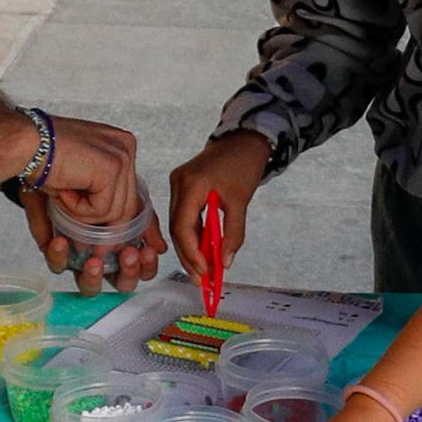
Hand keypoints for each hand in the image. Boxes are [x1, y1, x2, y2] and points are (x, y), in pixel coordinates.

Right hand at [34, 114, 155, 289]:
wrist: (19, 144)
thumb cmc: (34, 165)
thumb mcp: (68, 198)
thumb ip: (87, 222)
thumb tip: (99, 255)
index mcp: (118, 149)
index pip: (138, 194)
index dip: (142, 225)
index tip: (150, 250)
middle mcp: (126, 147)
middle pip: (130, 207)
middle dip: (110, 232)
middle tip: (85, 243)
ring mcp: (122, 155)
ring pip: (117, 213)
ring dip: (84, 216)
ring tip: (61, 197)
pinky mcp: (114, 165)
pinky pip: (103, 209)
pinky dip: (79, 209)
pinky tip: (63, 190)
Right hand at [160, 129, 270, 288]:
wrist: (243, 141)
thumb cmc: (243, 166)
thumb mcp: (241, 202)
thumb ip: (233, 234)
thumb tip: (225, 262)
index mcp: (191, 184)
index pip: (182, 227)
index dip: (192, 253)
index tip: (204, 273)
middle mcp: (178, 183)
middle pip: (177, 229)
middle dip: (189, 256)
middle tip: (202, 279)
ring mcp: (178, 184)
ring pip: (178, 225)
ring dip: (191, 248)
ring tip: (203, 270)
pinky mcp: (182, 186)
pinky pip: (183, 216)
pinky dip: (193, 234)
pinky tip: (202, 251)